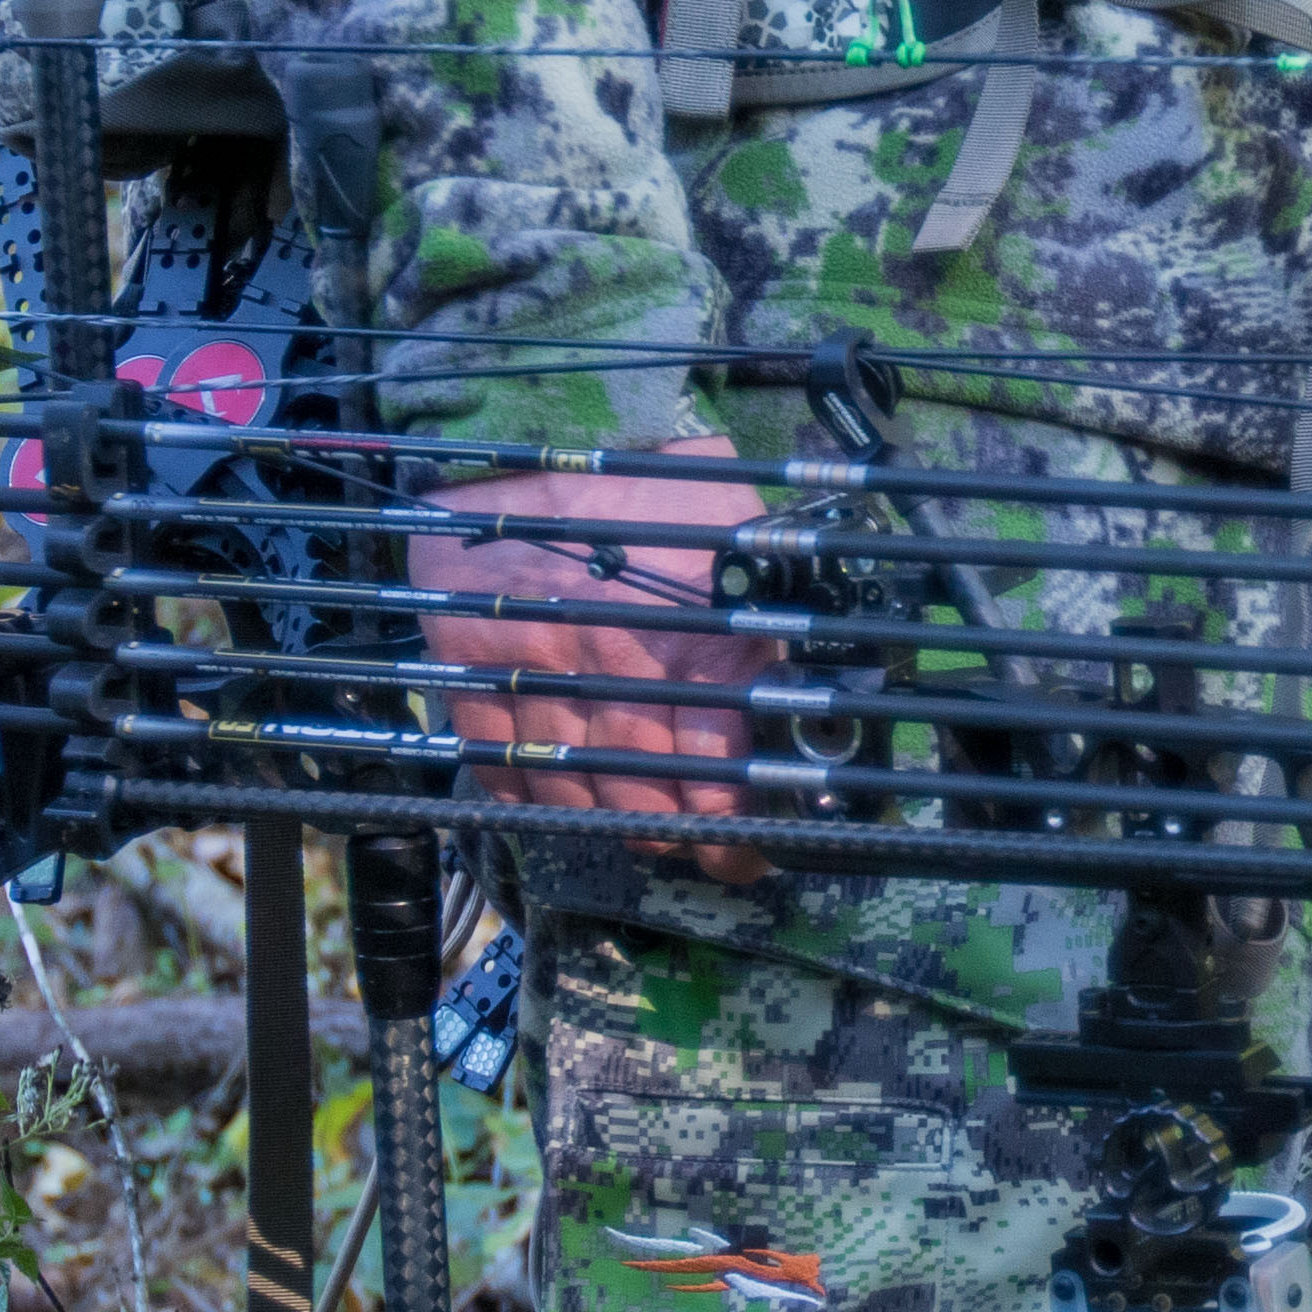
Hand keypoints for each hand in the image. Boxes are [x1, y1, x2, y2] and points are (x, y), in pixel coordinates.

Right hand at [413, 439, 783, 881]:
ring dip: (610, 822)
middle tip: (702, 851)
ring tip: (644, 829)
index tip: (742, 850)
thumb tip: (839, 647)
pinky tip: (570, 796)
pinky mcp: (471, 673)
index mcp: (677, 633)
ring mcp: (530, 671)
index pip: (711, 761)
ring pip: (572, 788)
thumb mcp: (732, 522)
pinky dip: (536, 795)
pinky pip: (503, 766)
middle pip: (639, 789)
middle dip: (674, 835)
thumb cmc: (640, 490)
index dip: (727, 825)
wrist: (516, 460)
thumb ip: (773, 592)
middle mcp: (603, 662)